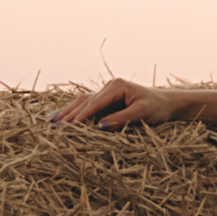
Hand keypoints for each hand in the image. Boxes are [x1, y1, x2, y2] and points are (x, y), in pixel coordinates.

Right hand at [53, 75, 197, 131]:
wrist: (165, 102)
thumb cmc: (156, 108)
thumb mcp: (142, 114)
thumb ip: (121, 120)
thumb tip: (101, 127)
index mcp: (116, 86)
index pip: (94, 103)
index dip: (81, 116)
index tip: (70, 127)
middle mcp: (108, 86)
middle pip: (84, 101)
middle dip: (69, 115)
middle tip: (54, 128)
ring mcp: (105, 92)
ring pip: (81, 102)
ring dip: (66, 113)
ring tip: (51, 124)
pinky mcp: (105, 99)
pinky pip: (85, 105)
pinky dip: (73, 112)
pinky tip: (60, 119)